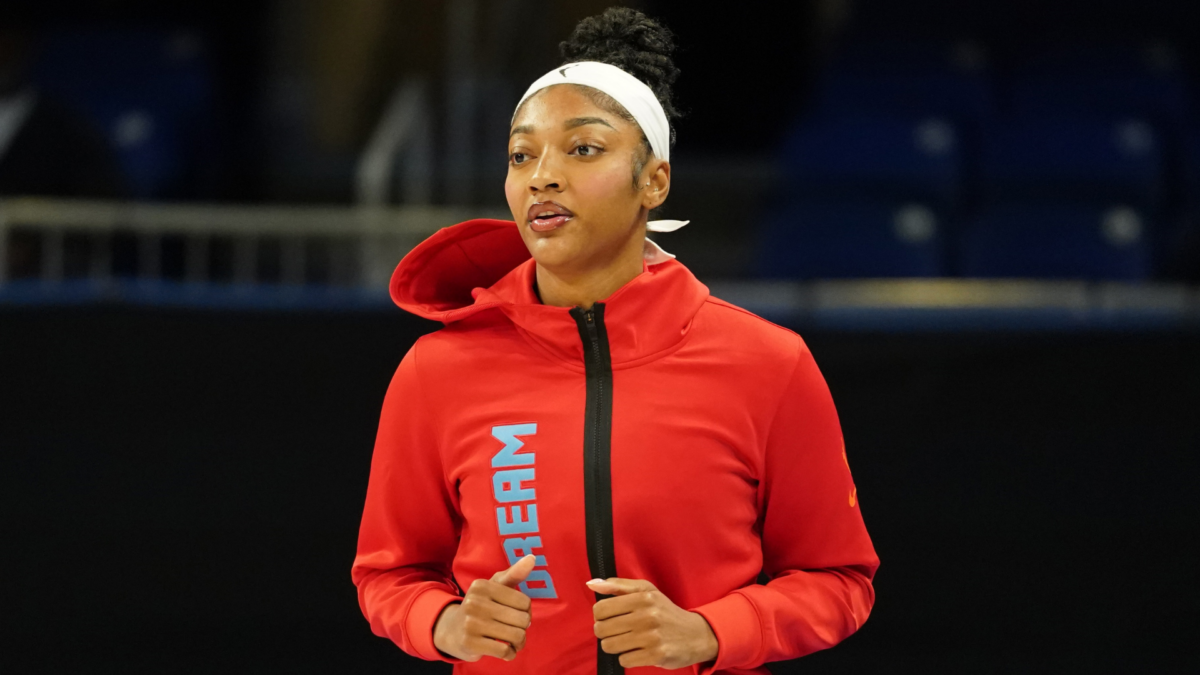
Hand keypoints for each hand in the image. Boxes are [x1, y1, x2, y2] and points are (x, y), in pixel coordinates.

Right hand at [432, 554, 536, 661]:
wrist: (451, 630)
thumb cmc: (480, 606)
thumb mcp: (494, 587)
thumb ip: (514, 574)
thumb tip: (532, 558)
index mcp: (482, 586)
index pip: (524, 602)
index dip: (526, 610)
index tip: (516, 613)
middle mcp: (475, 603)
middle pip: (522, 620)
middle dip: (523, 627)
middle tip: (515, 628)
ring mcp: (471, 624)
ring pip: (516, 636)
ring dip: (519, 642)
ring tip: (513, 641)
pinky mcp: (471, 643)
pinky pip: (505, 651)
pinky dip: (510, 653)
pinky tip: (506, 650)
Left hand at [587, 577, 718, 669]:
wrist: (696, 635)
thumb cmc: (665, 612)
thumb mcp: (646, 591)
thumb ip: (617, 586)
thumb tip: (591, 584)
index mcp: (642, 597)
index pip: (600, 608)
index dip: (600, 615)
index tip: (610, 617)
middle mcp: (647, 616)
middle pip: (602, 629)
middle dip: (605, 632)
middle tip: (617, 631)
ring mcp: (652, 637)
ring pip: (610, 646)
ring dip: (615, 646)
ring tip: (627, 641)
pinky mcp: (656, 655)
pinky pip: (624, 660)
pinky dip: (627, 658)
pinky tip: (637, 651)